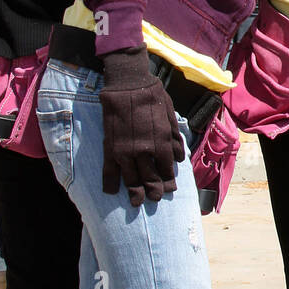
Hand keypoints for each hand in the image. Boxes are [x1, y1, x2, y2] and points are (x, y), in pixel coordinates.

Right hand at [100, 49, 184, 205]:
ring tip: (136, 203)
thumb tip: (179, 158)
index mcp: (162, 143)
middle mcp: (146, 152)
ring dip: (134, 193)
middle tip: (154, 199)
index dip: (168, 182)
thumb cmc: (152, 97)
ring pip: (131, 180)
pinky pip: (109, 171)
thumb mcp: (170, 116)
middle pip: (150, 179)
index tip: (169, 189)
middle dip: (153, 191)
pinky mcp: (110, 148)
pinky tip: (111, 192)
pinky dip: (110, 183)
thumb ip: (174, 138)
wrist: (128, 85)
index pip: (167, 170)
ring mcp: (126, 152)